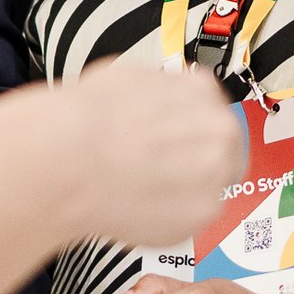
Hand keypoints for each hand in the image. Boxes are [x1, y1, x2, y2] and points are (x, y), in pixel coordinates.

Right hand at [5, 62, 244, 248]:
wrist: (71, 157)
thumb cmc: (89, 118)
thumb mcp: (129, 76)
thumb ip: (162, 91)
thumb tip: (162, 98)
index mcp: (203, 93)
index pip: (213, 111)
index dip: (191, 128)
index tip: (176, 139)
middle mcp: (220, 133)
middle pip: (222, 151)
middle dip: (195, 161)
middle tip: (160, 169)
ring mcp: (214, 176)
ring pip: (206, 188)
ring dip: (182, 190)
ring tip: (140, 188)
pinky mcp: (199, 215)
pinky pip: (189, 218)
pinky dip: (167, 217)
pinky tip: (137, 205)